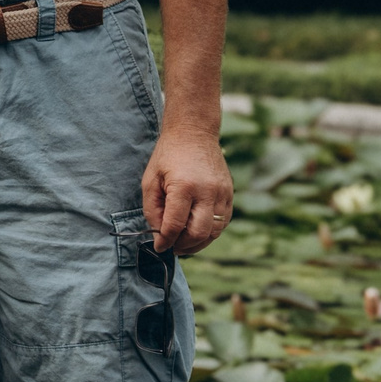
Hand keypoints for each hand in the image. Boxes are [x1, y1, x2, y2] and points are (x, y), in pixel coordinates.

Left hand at [144, 123, 235, 254]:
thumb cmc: (168, 157)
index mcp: (184, 187)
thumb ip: (153, 209)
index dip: (165, 241)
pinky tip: (197, 231)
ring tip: (183, 243)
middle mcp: (207, 192)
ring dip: (198, 243)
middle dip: (183, 246)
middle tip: (172, 248)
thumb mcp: (150, 180)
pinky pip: (223, 222)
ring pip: (214, 232)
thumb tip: (159, 233)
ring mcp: (222, 193)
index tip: (159, 247)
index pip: (175, 225)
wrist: (194, 134)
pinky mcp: (230, 194)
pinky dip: (210, 232)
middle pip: (198, 233)